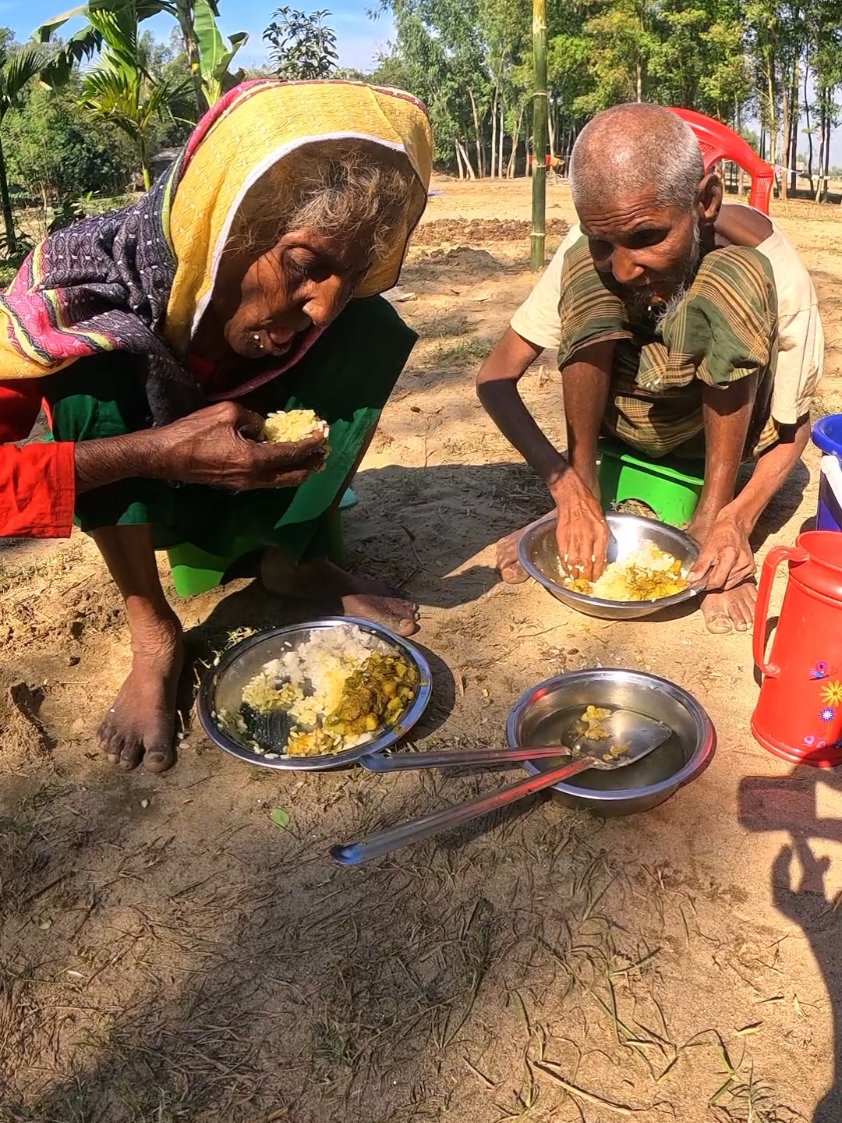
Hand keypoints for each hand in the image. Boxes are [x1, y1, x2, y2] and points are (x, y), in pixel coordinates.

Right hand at [148, 402, 326, 489]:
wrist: (166, 457)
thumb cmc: (193, 433)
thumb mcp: (227, 414)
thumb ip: (253, 418)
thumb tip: (264, 425)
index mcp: (254, 459)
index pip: (291, 453)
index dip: (309, 443)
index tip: (322, 433)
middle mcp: (253, 477)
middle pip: (292, 475)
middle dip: (311, 463)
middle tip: (324, 450)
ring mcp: (245, 484)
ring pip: (281, 481)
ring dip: (298, 470)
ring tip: (311, 458)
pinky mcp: (236, 485)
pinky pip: (267, 480)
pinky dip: (282, 471)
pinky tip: (284, 461)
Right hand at [550, 470, 609, 582]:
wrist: (574, 496)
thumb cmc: (590, 508)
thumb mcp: (602, 523)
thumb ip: (601, 541)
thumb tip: (599, 560)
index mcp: (601, 533)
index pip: (599, 559)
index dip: (597, 573)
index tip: (596, 580)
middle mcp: (588, 536)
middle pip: (586, 563)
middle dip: (585, 577)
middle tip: (585, 584)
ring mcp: (574, 536)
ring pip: (574, 561)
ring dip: (575, 573)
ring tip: (575, 580)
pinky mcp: (562, 535)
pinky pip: (563, 554)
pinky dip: (565, 564)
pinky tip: (567, 569)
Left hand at [687, 511, 754, 590]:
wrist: (735, 525)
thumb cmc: (720, 534)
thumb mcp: (706, 548)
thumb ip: (699, 566)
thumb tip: (691, 580)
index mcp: (730, 556)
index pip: (716, 582)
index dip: (705, 584)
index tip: (698, 581)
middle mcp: (742, 563)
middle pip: (722, 585)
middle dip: (712, 580)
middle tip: (709, 569)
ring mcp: (748, 567)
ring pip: (729, 585)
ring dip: (721, 579)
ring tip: (718, 566)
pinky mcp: (751, 570)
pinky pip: (736, 581)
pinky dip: (729, 578)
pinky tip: (726, 567)